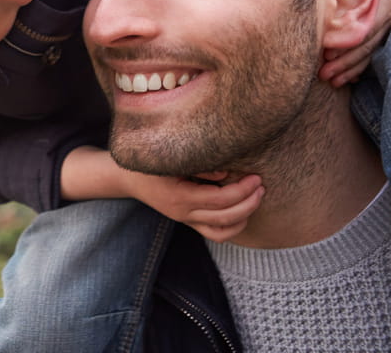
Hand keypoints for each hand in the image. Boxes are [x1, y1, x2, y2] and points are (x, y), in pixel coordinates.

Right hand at [134, 172, 263, 242]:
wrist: (128, 178)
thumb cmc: (149, 162)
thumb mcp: (170, 158)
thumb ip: (199, 166)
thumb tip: (226, 172)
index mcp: (179, 196)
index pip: (219, 200)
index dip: (242, 190)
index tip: (256, 177)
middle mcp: (183, 213)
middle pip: (225, 217)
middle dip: (249, 203)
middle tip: (262, 187)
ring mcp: (185, 220)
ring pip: (222, 232)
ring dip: (244, 218)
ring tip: (255, 199)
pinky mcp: (188, 221)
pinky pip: (215, 233)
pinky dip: (233, 226)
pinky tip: (243, 211)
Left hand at [319, 0, 390, 86]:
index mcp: (388, 0)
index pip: (367, 25)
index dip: (349, 40)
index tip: (328, 51)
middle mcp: (390, 17)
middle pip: (367, 44)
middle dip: (346, 61)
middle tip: (324, 74)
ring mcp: (390, 27)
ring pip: (370, 52)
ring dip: (351, 69)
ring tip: (333, 82)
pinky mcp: (386, 32)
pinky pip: (374, 52)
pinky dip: (361, 67)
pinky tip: (348, 80)